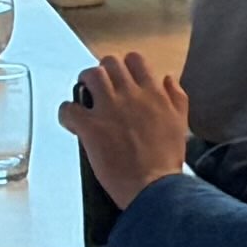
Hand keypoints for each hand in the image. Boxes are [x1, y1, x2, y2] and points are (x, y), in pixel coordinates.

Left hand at [68, 48, 193, 198]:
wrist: (154, 186)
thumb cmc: (166, 160)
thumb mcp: (180, 123)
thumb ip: (176, 97)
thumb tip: (167, 78)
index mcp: (153, 93)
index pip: (135, 60)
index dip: (125, 66)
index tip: (121, 77)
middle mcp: (130, 94)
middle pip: (109, 63)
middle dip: (102, 72)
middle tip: (99, 87)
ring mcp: (109, 109)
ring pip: (89, 76)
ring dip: (84, 84)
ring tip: (84, 98)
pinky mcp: (90, 127)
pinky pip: (69, 108)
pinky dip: (66, 112)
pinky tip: (71, 121)